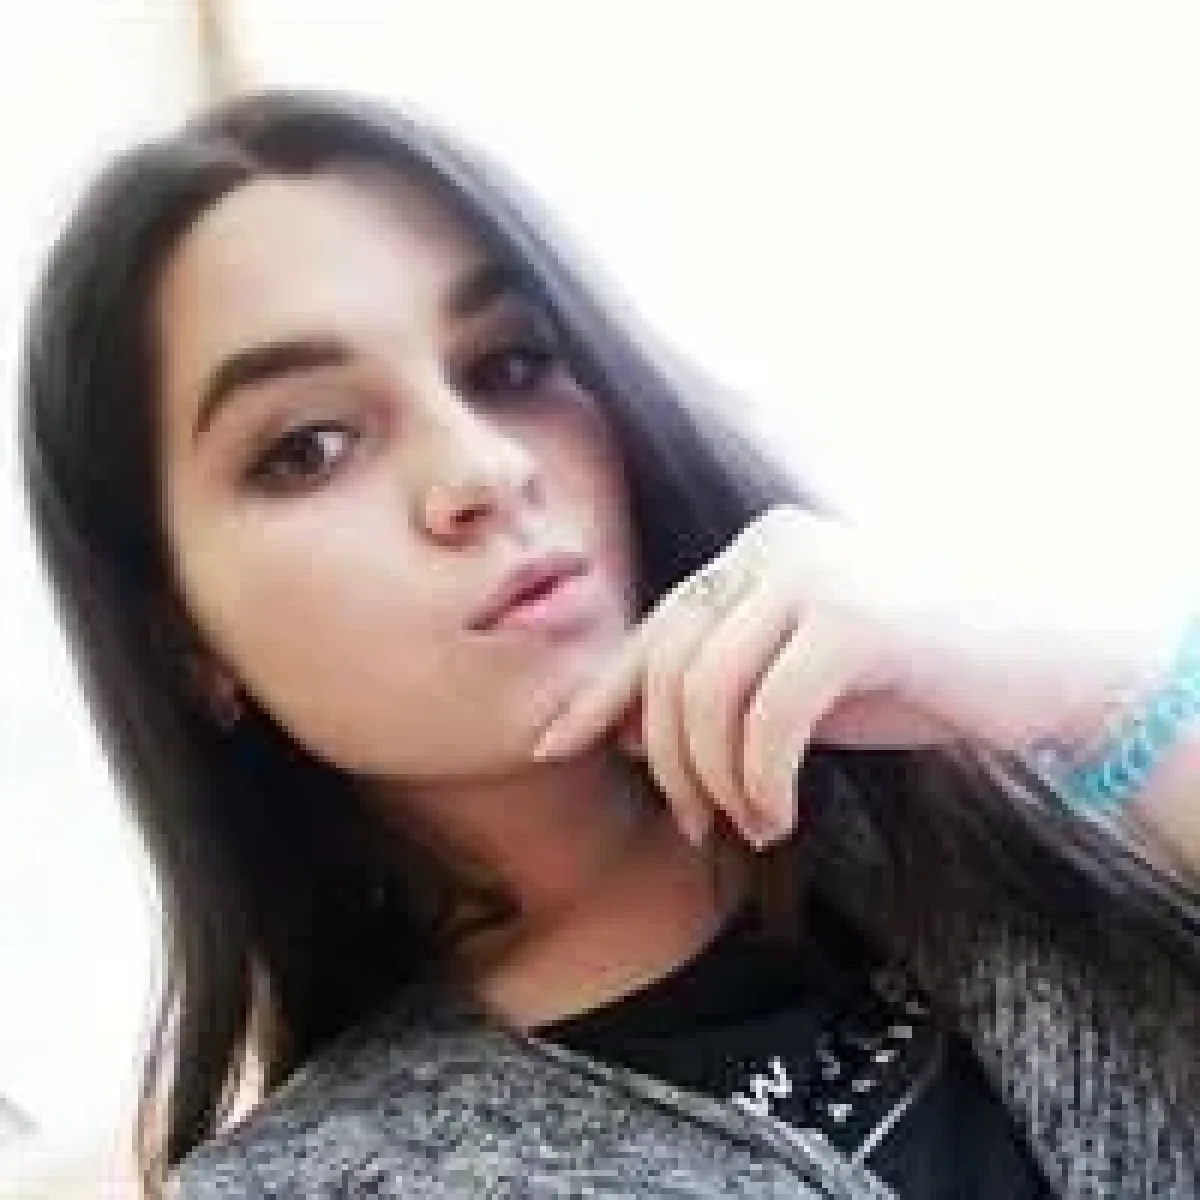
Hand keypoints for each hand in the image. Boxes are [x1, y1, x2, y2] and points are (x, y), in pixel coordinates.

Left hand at [531, 505, 953, 849]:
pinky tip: (779, 815)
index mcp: (756, 549)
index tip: (554, 747)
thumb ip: (718, 695)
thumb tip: (625, 733)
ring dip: (716, 778)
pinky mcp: (856, 616)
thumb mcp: (793, 686)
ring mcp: (816, 571)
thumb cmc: (913, 678)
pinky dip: (761, 779)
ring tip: (749, 825)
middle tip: (694, 824)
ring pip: (709, 690)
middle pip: (671, 662)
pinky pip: (770, 715)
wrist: (1039, 668)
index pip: (657, 627)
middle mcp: (775, 543)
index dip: (601, 694)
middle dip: (668, 759)